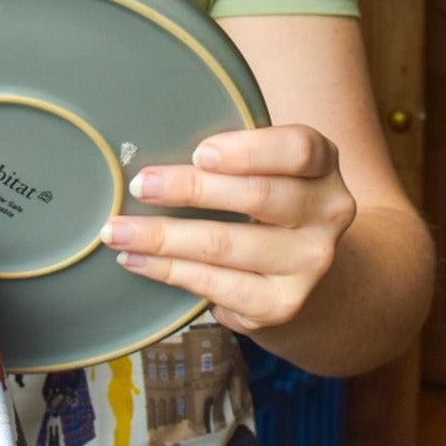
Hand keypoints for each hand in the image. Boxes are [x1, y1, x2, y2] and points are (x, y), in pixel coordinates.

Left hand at [99, 125, 357, 333]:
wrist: (302, 264)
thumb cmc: (265, 195)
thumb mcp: (265, 163)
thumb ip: (230, 151)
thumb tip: (147, 142)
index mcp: (323, 165)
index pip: (299, 150)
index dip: (249, 151)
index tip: (198, 152)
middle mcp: (328, 213)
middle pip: (258, 197)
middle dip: (189, 190)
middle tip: (139, 186)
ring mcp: (309, 263)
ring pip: (226, 245)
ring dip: (162, 236)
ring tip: (117, 230)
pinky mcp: (283, 303)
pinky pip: (216, 285)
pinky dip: (168, 271)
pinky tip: (136, 259)